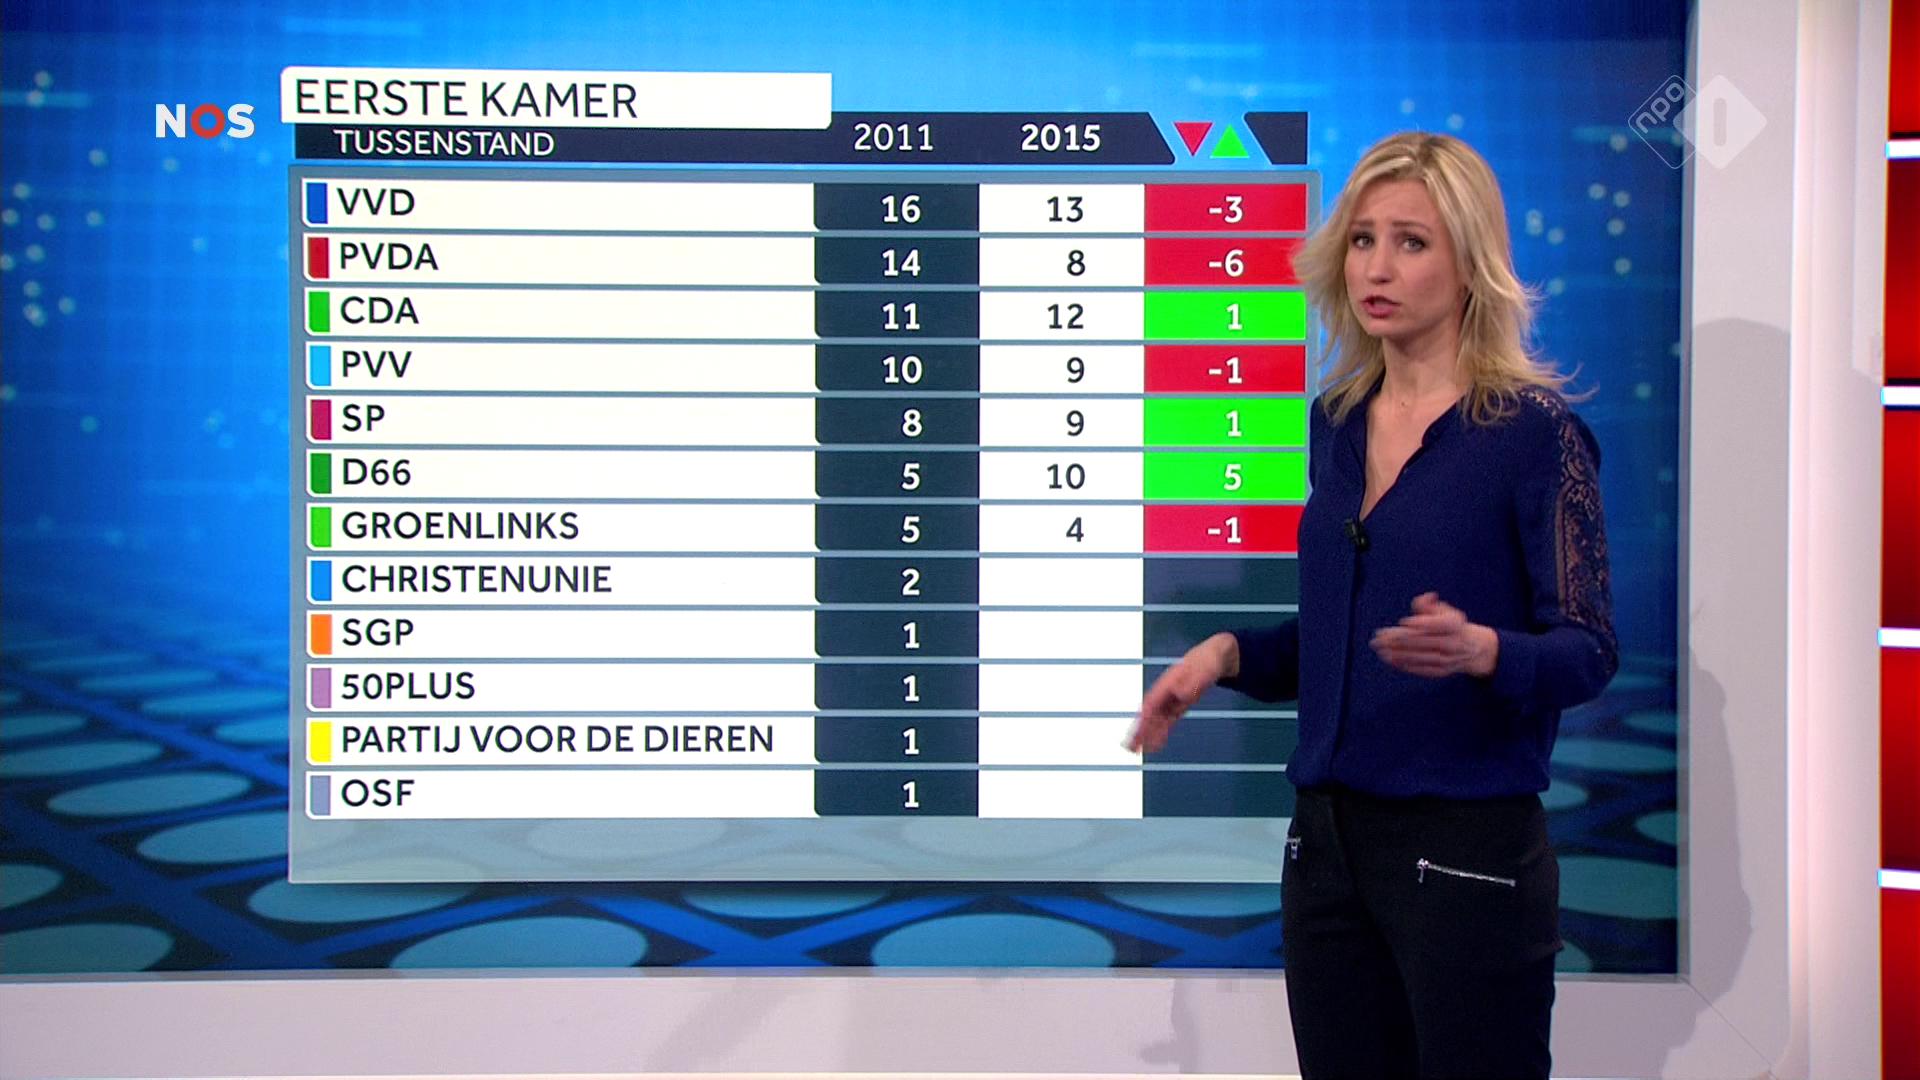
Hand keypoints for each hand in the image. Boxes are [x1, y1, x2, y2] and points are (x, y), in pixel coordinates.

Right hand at [1129, 632, 1237, 752]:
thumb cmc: (1210, 659)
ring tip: (1135, 750)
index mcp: (1170, 680)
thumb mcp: (1208, 667)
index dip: (1146, 715)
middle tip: (1129, 746)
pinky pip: (1167, 720)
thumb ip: (1196, 679)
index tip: (1139, 728)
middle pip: (1150, 711)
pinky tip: (1155, 744)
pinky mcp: (1179, 704)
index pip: (1153, 699)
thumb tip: (1181, 694)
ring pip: (1156, 719)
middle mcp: (1167, 690)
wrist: (1217, 655)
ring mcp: (1172, 697)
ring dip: (1146, 734)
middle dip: (1139, 728)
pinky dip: (1160, 732)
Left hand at [1370, 592, 1498, 678]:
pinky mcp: (1442, 672)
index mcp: (1455, 625)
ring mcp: (1449, 659)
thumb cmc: (1449, 624)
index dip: (1422, 622)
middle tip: (1379, 637)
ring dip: (1399, 654)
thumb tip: (1426, 597)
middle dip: (1400, 639)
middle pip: (1425, 641)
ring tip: (1380, 650)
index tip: (1404, 621)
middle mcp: (1454, 643)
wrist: (1472, 649)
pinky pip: (1422, 669)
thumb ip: (1428, 604)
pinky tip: (1389, 660)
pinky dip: (1405, 665)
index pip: (1439, 624)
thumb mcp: (1443, 610)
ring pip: (1421, 657)